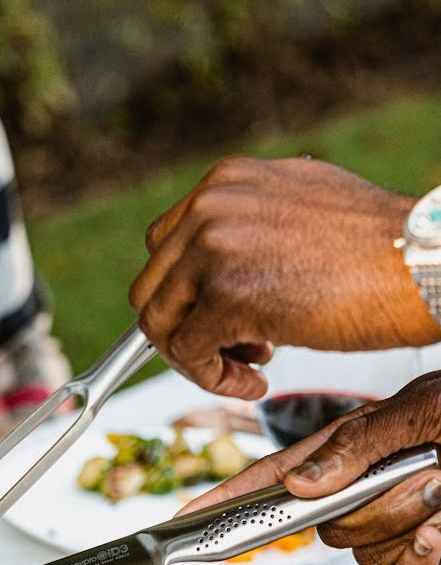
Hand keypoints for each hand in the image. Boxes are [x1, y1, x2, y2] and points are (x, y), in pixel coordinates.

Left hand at [129, 157, 437, 397]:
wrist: (418, 263)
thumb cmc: (375, 248)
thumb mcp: (297, 211)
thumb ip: (247, 228)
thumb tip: (213, 266)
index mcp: (225, 182)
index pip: (163, 247)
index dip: (184, 295)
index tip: (215, 320)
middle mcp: (211, 206)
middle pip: (151, 288)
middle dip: (183, 330)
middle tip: (230, 351)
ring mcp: (213, 249)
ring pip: (159, 324)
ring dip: (196, 359)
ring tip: (246, 369)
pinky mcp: (226, 295)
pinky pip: (188, 354)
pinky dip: (214, 379)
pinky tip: (254, 382)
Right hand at [180, 374, 440, 564]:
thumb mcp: (423, 409)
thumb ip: (357, 444)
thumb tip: (301, 484)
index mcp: (347, 449)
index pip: (269, 480)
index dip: (223, 503)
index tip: (184, 523)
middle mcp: (360, 489)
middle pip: (323, 530)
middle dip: (376, 508)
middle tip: (426, 472)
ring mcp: (390, 523)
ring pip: (365, 556)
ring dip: (411, 525)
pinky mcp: (422, 553)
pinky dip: (421, 561)